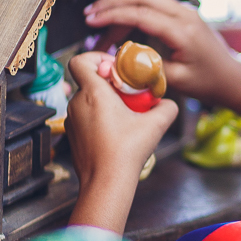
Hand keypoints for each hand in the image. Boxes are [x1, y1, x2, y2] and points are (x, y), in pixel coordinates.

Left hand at [65, 51, 178, 231]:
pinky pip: (84, 118)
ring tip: (124, 117)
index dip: (97, 57)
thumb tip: (169, 104)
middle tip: (129, 95)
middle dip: (110, 84)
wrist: (106, 183)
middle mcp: (77, 103)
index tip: (115, 68)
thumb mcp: (155, 126)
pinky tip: (114, 133)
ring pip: (88, 100)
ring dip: (105, 103)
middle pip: (89, 81)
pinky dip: (98, 119)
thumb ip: (166, 108)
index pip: (81, 60)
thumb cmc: (125, 153)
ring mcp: (72, 121)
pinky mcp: (72, 136)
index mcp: (93, 93)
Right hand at [84, 0, 240, 107]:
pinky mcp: (183, 13)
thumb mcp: (177, 82)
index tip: (92, 22)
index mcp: (183, 30)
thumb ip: (146, 69)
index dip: (113, 16)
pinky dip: (133, 9)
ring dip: (120, 4)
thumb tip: (118, 61)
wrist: (233, 77)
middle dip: (111, 3)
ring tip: (98, 19)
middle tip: (89, 15)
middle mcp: (185, 14)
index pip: (141, 14)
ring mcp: (185, 10)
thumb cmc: (208, 82)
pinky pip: (154, 4)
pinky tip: (118, 24)